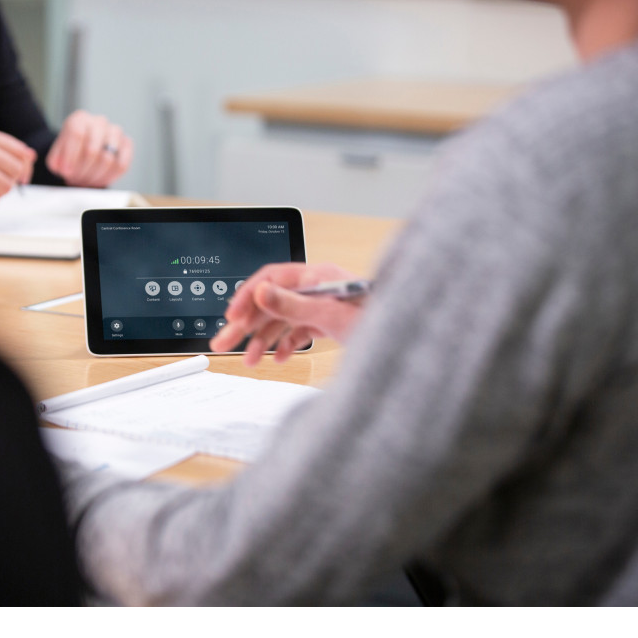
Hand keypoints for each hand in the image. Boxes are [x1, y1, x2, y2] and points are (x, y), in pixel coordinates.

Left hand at [45, 110, 132, 186]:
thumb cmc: (71, 154)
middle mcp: (99, 122)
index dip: (70, 156)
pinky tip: (99, 180)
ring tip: (86, 181)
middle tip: (76, 180)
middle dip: (82, 170)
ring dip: (95, 176)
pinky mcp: (127, 144)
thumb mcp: (57, 156)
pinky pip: (122, 165)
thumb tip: (64, 166)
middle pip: (92, 149)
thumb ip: (56, 161)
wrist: (85, 153)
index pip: (77, 134)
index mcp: (79, 119)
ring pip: (108, 159)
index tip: (66, 171)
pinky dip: (109, 177)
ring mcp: (115, 132)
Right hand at [210, 262, 367, 366]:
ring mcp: (323, 305)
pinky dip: (287, 344)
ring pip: (283, 320)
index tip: (230, 318)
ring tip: (249, 360)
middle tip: (222, 343)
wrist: (414, 338)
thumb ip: (292, 304)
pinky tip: (280, 358)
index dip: (246, 297)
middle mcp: (317, 288)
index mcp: (316, 276)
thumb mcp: (331, 314)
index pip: (270, 278)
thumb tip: (260, 291)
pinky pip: (300, 331)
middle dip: (245, 325)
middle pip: (271, 302)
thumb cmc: (381, 321)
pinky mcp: (331, 322)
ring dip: (263, 340)